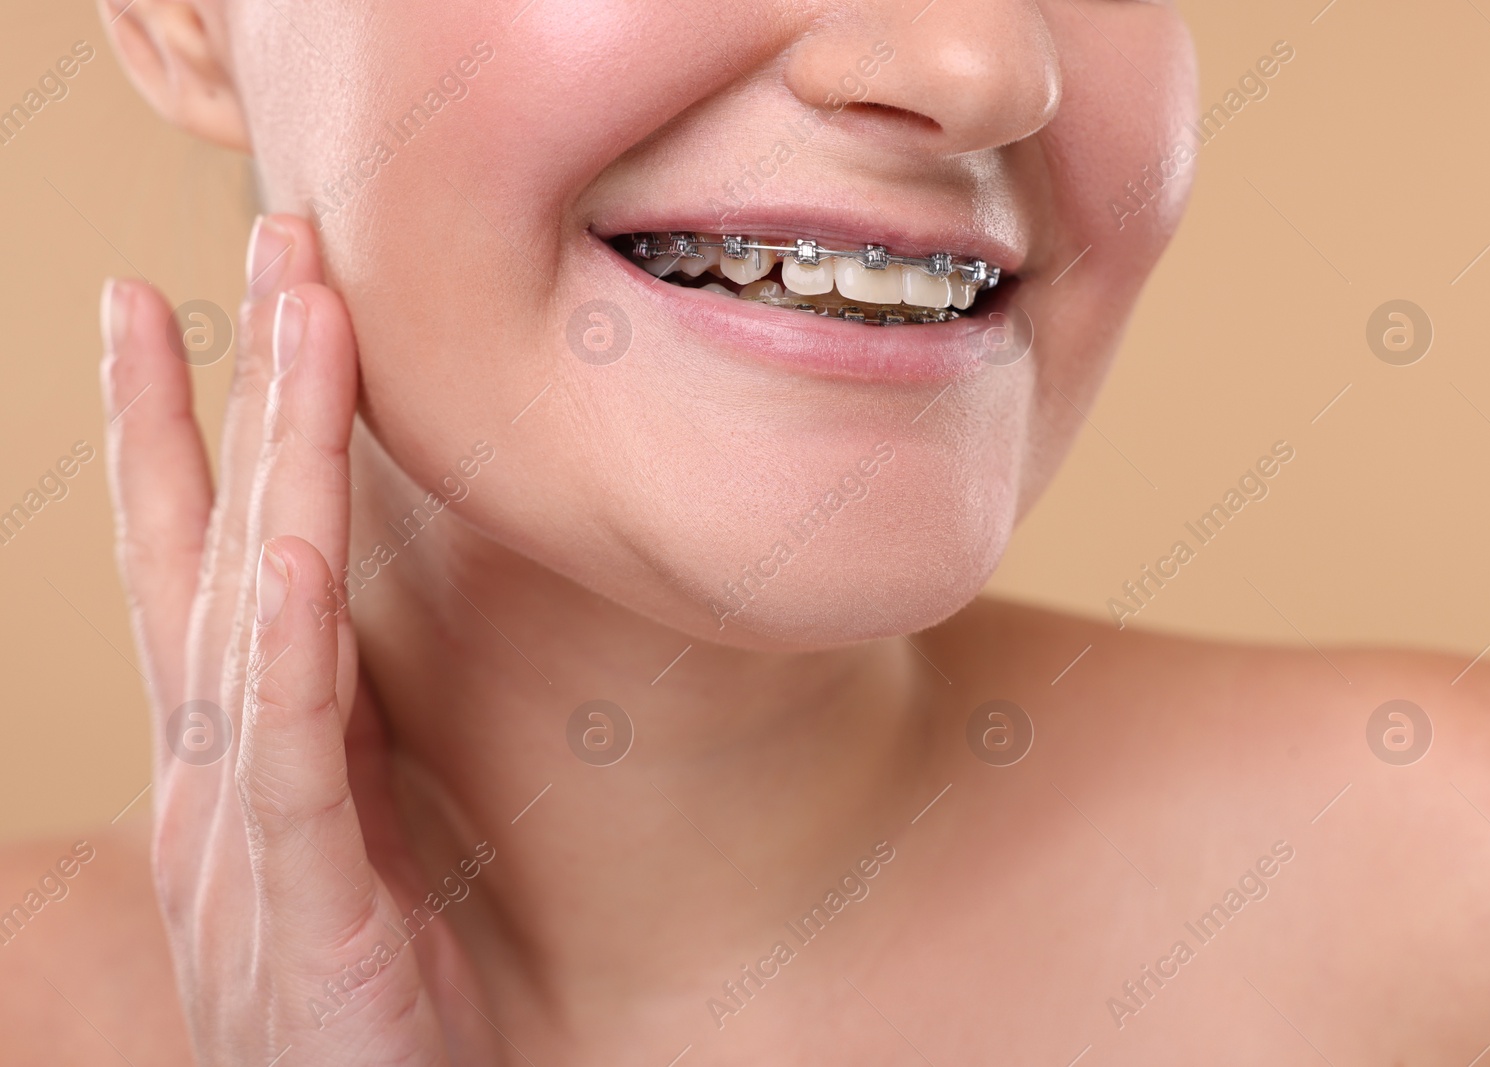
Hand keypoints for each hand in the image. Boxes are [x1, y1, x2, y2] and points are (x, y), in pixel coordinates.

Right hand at [100, 215, 454, 1064]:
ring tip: (295, 317)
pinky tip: (289, 550)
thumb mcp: (349, 850)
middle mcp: (216, 781)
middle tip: (269, 239)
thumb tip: (341, 620)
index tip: (167, 302)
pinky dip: (285, 655)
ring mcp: (247, 845)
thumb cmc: (369, 1016)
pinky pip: (295, 764)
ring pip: (252, 617)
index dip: (179, 430)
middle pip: (216, 547)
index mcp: (234, 760)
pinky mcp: (310, 918)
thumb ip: (336, 739)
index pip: (196, 562)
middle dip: (238, 387)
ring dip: (274, 459)